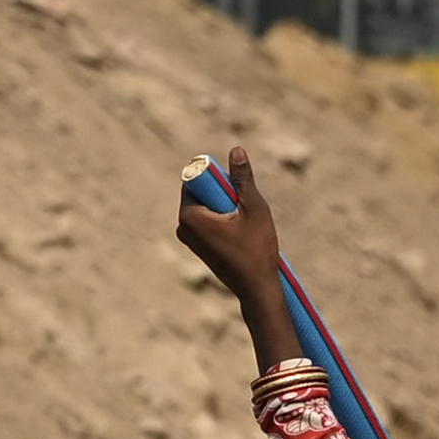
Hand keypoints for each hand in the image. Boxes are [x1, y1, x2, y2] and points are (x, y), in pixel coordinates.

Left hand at [174, 148, 296, 355]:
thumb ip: (242, 178)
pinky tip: (240, 235)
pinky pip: (208, 219)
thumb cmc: (256, 249)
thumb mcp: (254, 208)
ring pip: (207, 205)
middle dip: (224, 193)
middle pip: (201, 191)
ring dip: (226, 206)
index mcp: (189, 215)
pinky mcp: (197, 245)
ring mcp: (188, 238)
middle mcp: (182, 226)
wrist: (257, 288)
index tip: (236, 195)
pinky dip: (224, 219)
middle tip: (243, 212)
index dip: (219, 179)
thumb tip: (236, 150)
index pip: (196, 178)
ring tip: (243, 226)